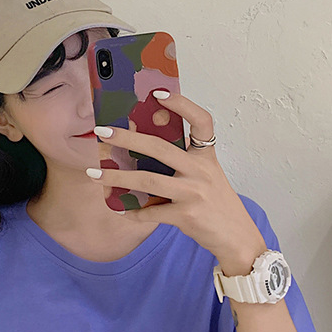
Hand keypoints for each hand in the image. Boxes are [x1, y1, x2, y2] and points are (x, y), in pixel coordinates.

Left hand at [86, 91, 266, 273]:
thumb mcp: (207, 176)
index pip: (202, 121)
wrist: (237, 238)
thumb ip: (184, 163)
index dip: (182, 105)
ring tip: (94, 174)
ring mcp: (193, 193)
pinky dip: (133, 212)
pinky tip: (119, 210)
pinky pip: (151, 212)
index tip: (157, 94)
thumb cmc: (217, 205)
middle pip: (159, 147)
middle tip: (102, 132)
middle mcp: (201, 171)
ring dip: (116, 177)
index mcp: (206, 157)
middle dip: (126, 138)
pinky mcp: (186, 216)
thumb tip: (143, 152)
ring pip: (147, 180)